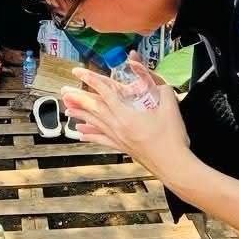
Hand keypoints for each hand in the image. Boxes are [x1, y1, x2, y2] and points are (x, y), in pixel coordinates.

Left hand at [62, 58, 190, 181]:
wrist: (173, 165)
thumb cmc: (172, 137)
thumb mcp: (170, 105)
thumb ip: (159, 86)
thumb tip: (150, 75)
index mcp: (127, 114)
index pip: (104, 92)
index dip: (90, 80)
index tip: (78, 73)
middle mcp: (118, 126)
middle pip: (94, 108)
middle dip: (78, 98)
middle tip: (64, 91)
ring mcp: (119, 138)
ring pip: (94, 123)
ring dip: (80, 115)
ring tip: (67, 109)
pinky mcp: (123, 147)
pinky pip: (102, 139)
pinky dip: (90, 135)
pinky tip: (81, 133)